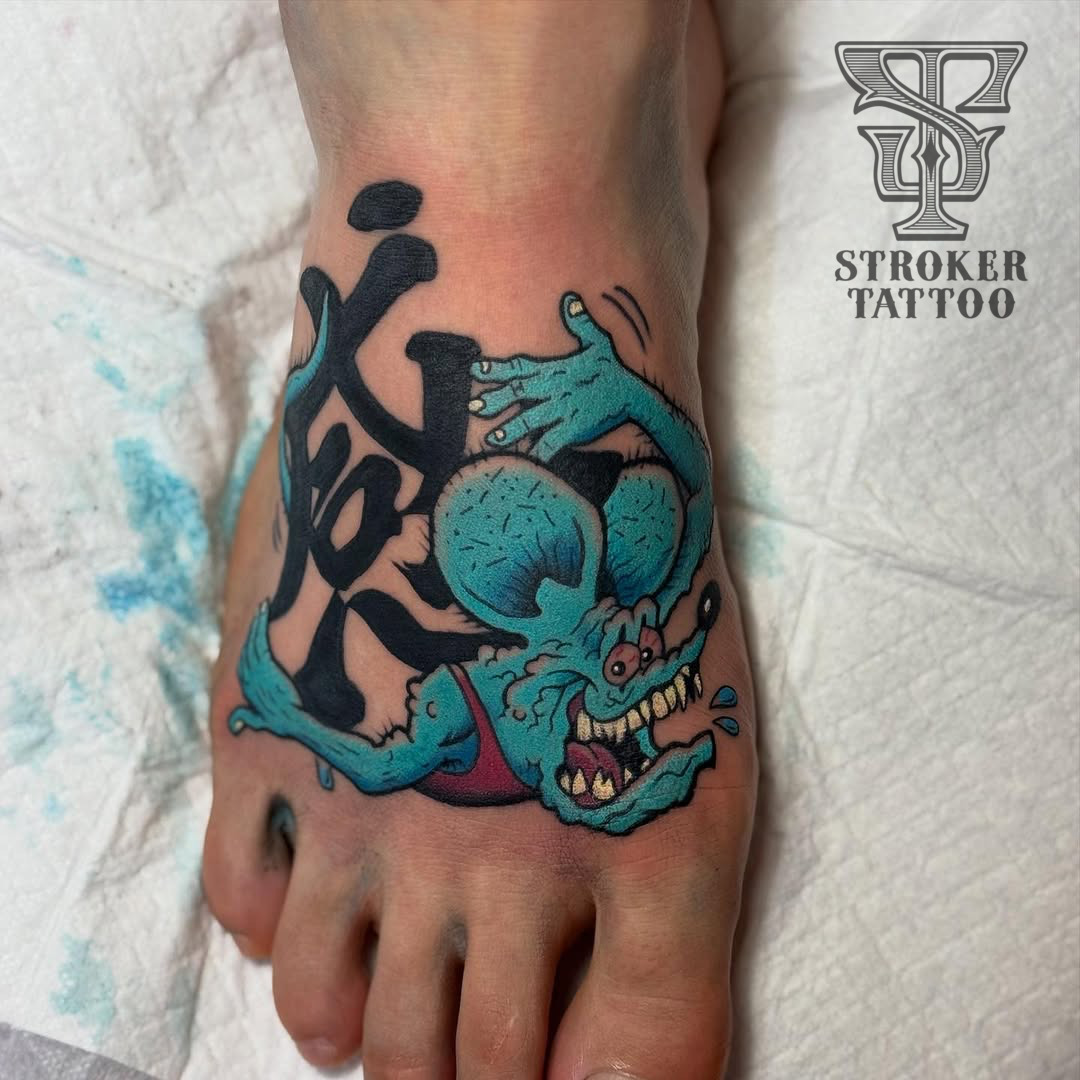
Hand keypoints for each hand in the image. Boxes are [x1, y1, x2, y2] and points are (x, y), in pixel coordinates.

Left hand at [468, 293, 636, 460]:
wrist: (636, 397)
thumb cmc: (614, 369)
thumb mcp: (600, 342)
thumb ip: (582, 323)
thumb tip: (570, 299)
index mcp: (557, 369)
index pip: (521, 367)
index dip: (497, 369)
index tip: (475, 370)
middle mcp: (557, 389)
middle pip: (519, 393)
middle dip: (495, 399)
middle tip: (472, 406)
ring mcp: (565, 410)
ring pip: (530, 421)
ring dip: (509, 430)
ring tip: (490, 440)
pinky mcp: (575, 429)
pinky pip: (551, 443)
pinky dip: (537, 452)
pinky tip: (524, 460)